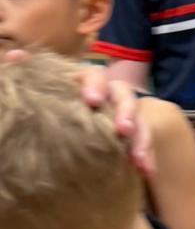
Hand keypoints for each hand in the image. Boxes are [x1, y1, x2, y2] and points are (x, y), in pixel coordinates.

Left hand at [3, 51, 155, 177]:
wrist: (58, 127)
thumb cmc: (48, 101)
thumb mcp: (38, 87)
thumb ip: (28, 73)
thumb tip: (14, 56)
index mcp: (87, 81)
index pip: (96, 75)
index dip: (96, 86)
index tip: (91, 101)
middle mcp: (109, 95)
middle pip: (125, 97)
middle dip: (127, 113)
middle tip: (123, 130)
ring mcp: (121, 117)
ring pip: (139, 122)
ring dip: (142, 140)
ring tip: (139, 160)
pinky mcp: (127, 138)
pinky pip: (142, 144)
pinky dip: (147, 157)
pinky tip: (146, 171)